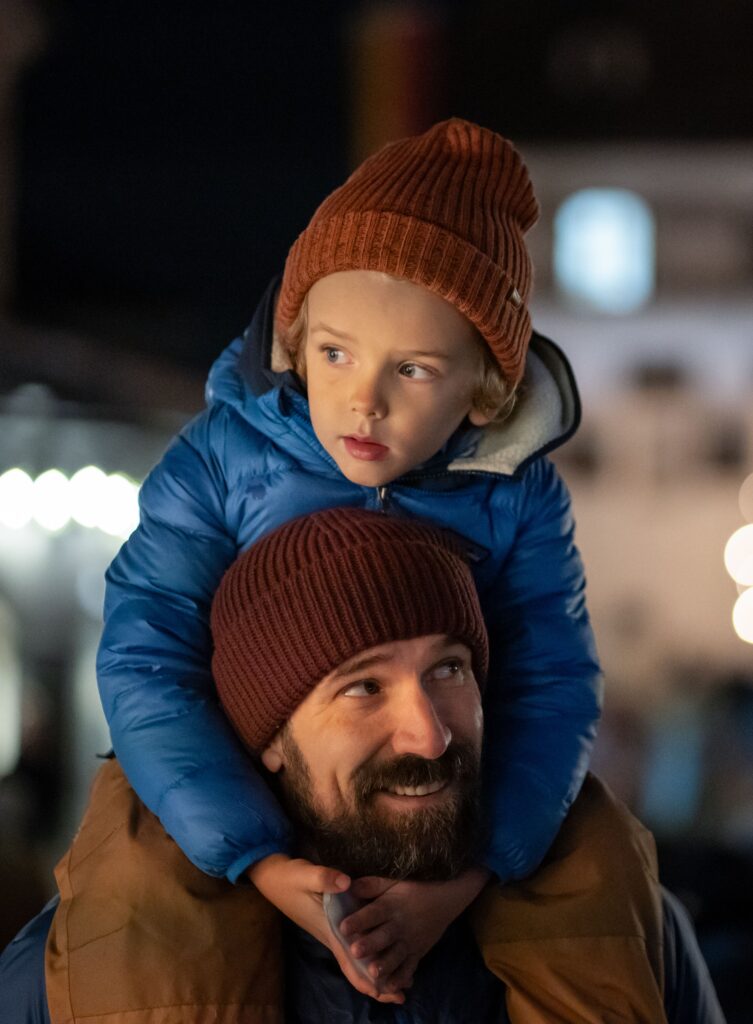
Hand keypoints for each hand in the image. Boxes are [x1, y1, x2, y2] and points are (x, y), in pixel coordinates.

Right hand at [247, 854, 406, 1004]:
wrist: (273, 877)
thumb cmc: (289, 878)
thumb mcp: (305, 875)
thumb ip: (324, 878)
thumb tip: (347, 883)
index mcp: (329, 929)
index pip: (350, 962)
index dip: (368, 979)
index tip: (390, 991)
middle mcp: (333, 935)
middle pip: (356, 968)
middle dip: (378, 982)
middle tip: (405, 992)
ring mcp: (334, 931)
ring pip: (357, 958)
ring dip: (377, 968)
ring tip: (404, 977)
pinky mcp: (335, 923)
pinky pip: (354, 944)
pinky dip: (370, 952)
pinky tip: (386, 950)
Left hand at [340, 867, 491, 994]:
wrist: (446, 899)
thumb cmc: (415, 888)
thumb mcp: (393, 882)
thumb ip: (371, 885)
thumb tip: (347, 886)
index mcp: (391, 906)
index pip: (373, 913)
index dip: (359, 920)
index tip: (343, 926)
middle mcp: (400, 926)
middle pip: (383, 936)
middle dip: (369, 944)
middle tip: (355, 951)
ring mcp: (410, 941)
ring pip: (396, 955)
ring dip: (384, 965)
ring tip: (373, 973)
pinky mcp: (418, 953)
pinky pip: (409, 967)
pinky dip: (401, 978)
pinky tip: (391, 986)